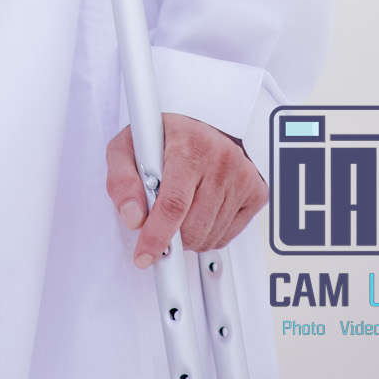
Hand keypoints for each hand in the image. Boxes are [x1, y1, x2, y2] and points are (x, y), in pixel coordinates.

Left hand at [106, 112, 266, 269]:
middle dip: (170, 238)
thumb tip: (133, 217)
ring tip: (178, 211)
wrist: (199, 123)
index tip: (144, 255)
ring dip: (188, 237)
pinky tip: (198, 212)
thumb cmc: (163, 135)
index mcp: (190, 144)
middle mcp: (221, 158)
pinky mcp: (256, 192)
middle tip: (157, 225)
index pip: (174, 203)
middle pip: (193, 227)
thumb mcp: (128, 147)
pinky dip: (207, 235)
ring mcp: (242, 176)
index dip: (157, 236)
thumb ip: (122, 180)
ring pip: (210, 236)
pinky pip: (227, 235)